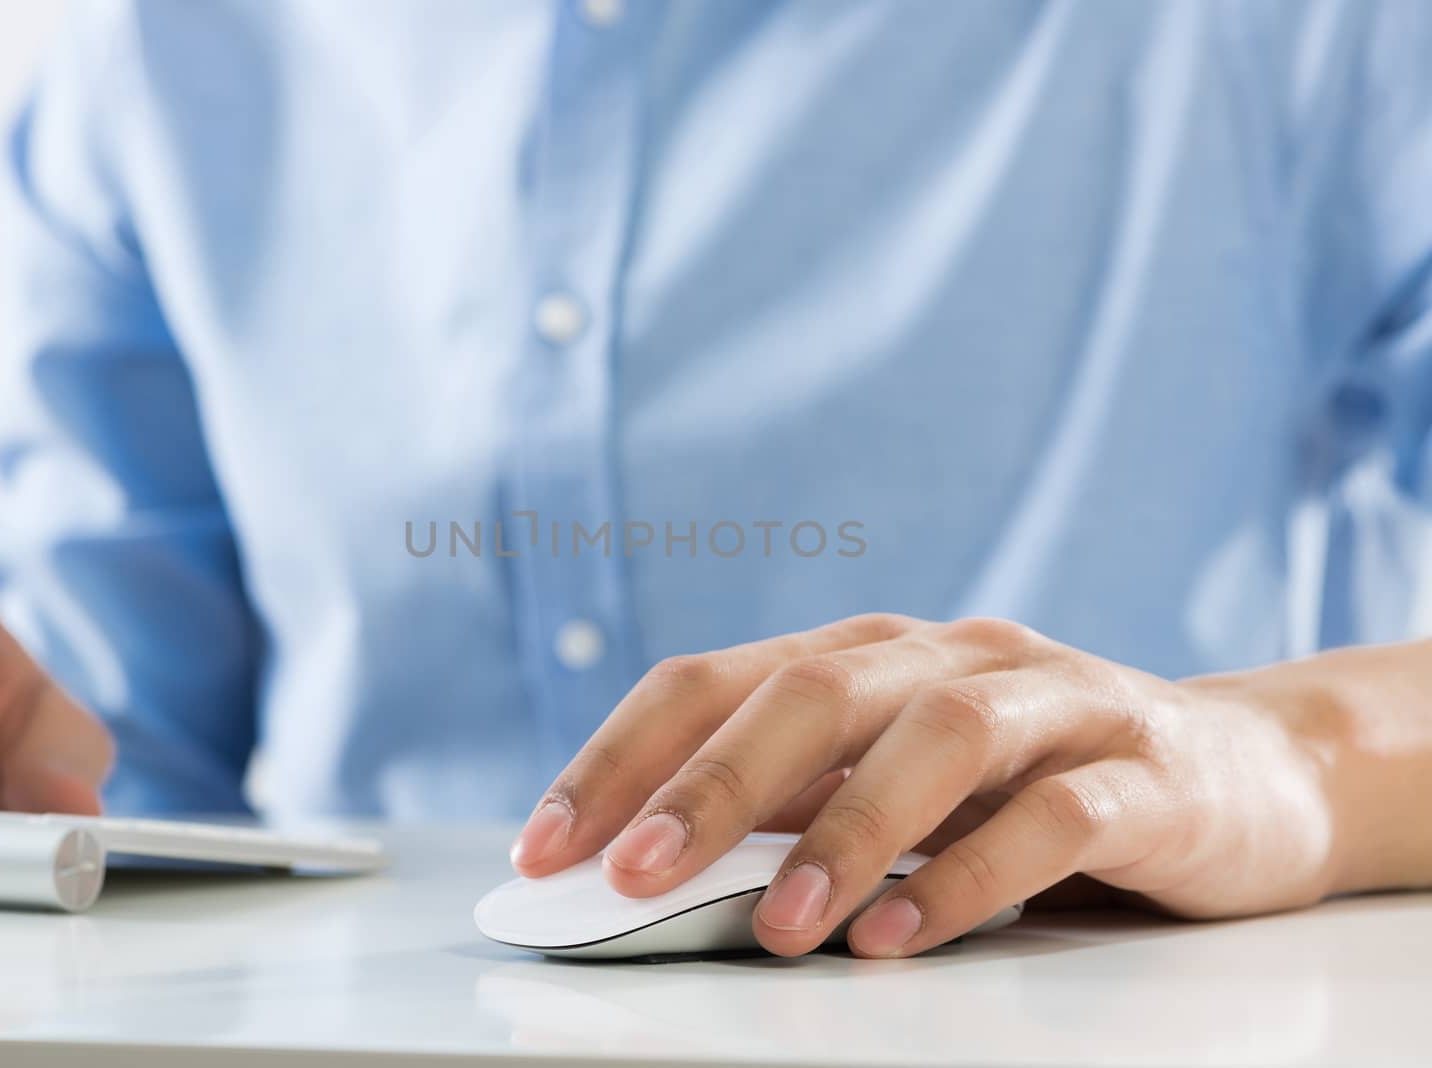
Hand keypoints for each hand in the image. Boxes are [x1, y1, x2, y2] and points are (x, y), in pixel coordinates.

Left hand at [512, 614, 1348, 956]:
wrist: (1234, 772)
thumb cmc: (1025, 784)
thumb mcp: (891, 785)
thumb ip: (791, 807)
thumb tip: (646, 866)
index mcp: (868, 655)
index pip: (715, 681)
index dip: (620, 758)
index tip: (546, 849)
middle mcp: (951, 657)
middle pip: (817, 693)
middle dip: (714, 785)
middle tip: (633, 876)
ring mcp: (1053, 703)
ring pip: (940, 738)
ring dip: (847, 831)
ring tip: (778, 927)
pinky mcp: (1142, 770)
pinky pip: (1056, 814)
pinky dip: (971, 875)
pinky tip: (904, 939)